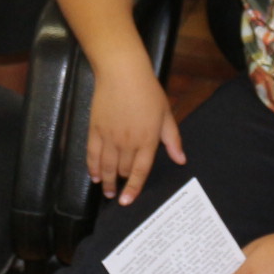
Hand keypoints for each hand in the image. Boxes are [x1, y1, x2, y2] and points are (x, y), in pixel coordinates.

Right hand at [87, 67, 183, 202]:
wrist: (122, 72)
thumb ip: (172, 139)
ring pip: (106, 166)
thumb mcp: (166, 114)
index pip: (140, 171)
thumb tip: (181, 160)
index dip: (134, 188)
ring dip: (106, 181)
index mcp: (147, 139)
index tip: (127, 201)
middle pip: (123, 170)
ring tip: (106, 191)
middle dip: (121, 183)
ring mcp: (109, 136)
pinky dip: (92, 167)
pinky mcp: (95, 129)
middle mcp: (127, 142)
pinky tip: (94, 175)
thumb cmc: (148, 90)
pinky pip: (92, 154)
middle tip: (118, 194)